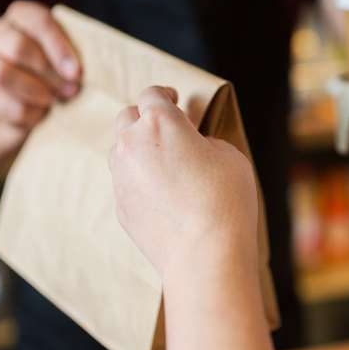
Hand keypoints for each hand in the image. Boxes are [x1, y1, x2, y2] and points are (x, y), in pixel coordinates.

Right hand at [0, 0, 80, 129]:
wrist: (19, 104)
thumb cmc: (54, 74)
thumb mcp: (65, 59)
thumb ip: (72, 57)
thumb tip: (80, 73)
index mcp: (21, 17)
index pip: (37, 20)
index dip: (58, 46)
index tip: (77, 72)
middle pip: (18, 47)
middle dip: (50, 73)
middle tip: (73, 90)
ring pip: (1, 73)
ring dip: (36, 91)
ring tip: (54, 100)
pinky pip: (3, 103)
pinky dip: (29, 113)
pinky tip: (40, 114)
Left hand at [109, 86, 260, 275]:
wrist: (204, 255)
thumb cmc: (224, 200)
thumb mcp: (228, 155)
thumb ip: (205, 142)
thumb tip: (193, 148)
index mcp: (160, 122)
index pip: (152, 94)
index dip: (165, 94)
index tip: (174, 99)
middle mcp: (132, 144)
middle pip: (127, 117)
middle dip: (145, 117)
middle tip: (167, 128)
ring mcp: (121, 176)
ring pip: (120, 150)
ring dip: (138, 148)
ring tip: (163, 163)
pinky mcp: (119, 206)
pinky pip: (125, 183)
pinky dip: (139, 181)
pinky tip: (162, 195)